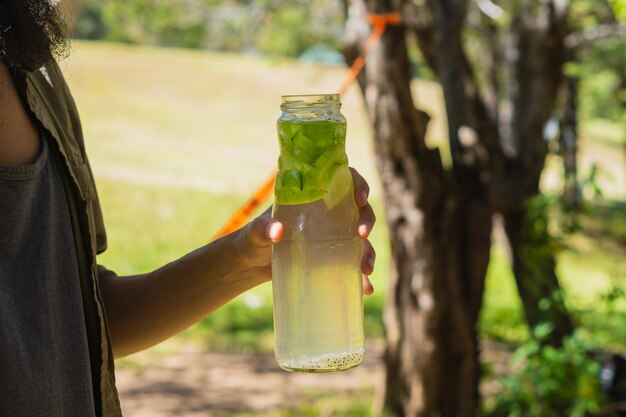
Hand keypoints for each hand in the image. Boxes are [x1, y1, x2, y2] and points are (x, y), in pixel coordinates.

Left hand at [235, 168, 375, 293]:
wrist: (251, 265)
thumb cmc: (253, 239)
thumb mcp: (256, 232)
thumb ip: (263, 228)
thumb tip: (278, 230)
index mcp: (313, 198)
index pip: (343, 181)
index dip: (358, 184)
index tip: (360, 198)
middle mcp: (328, 215)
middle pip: (359, 210)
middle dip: (367, 220)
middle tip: (362, 234)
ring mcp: (332, 238)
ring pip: (360, 240)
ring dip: (368, 252)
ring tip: (366, 270)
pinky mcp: (331, 259)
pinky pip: (352, 265)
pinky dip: (360, 277)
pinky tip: (365, 288)